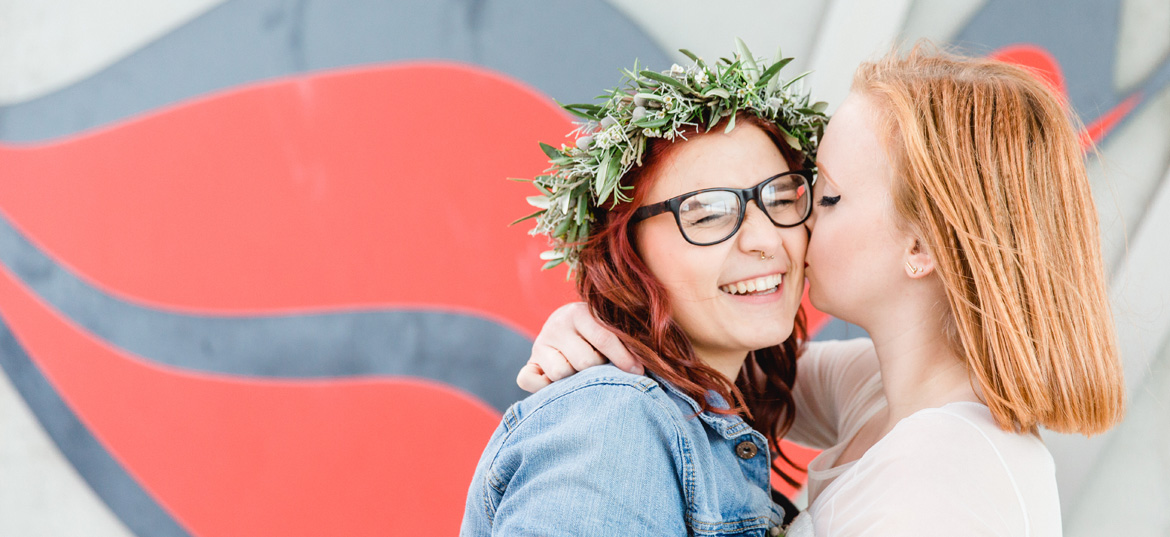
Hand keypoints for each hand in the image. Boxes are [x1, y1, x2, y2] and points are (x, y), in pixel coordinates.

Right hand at [517, 302, 642, 391]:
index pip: (603, 339)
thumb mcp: (610, 326)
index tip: (638, 373)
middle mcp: (556, 325)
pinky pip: (529, 381)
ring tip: (584, 372)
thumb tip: (642, 366)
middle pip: (584, 362)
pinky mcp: (529, 363)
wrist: (567, 324)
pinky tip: (559, 383)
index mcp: (579, 312)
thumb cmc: (599, 331)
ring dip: (576, 378)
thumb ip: (625, 339)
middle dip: (599, 369)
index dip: (624, 359)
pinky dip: (544, 387)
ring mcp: (540, 344)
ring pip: (562, 373)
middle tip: (603, 367)